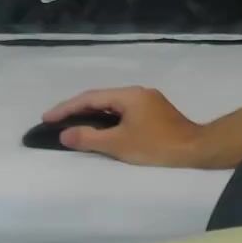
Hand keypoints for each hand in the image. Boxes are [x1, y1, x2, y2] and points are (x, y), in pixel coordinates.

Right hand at [40, 86, 208, 166]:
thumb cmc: (155, 146)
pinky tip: (98, 128)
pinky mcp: (153, 113)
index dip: (66, 108)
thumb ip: (89, 137)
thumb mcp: (118, 144)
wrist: (195, 149)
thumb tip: (65, 133)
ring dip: (91, 114)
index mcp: (129, 95)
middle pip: (100, 98)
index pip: (90, 98)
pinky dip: (106, 119)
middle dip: (76, 108)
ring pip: (112, 105)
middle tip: (54, 120)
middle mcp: (138, 92)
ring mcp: (147, 101)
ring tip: (70, 124)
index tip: (46, 118)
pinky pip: (122, 111)